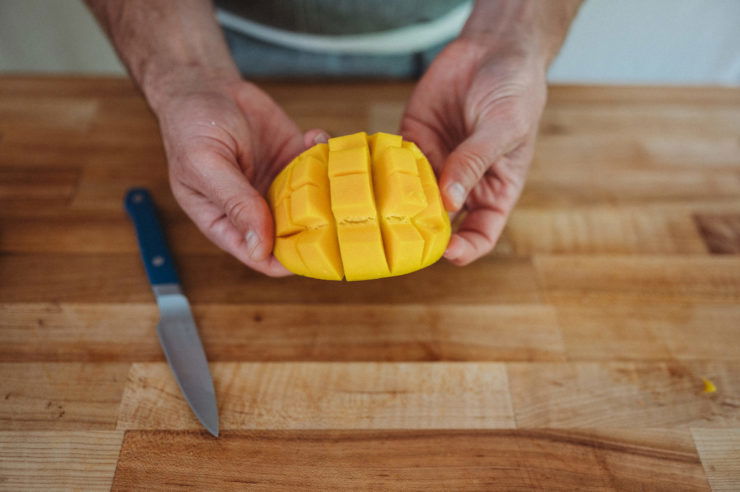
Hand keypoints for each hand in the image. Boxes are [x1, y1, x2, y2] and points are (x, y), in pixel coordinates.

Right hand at [154, 75, 325, 275]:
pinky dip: (324, 154)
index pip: (258, 256)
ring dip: (327, 189)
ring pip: (313, 203)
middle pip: (293, 235)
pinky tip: (315, 138)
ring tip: (329, 169)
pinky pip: (318, 167)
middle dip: (316, 226)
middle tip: (333, 208)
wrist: (204, 86)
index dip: (285, 261)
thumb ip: (234, 203)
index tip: (311, 253)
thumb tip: (258, 248)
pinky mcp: (293, 161)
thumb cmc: (191, 126)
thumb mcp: (206, 164)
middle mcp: (256, 210)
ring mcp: (278, 186)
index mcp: (225, 221)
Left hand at [401, 39, 547, 264]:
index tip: (447, 251)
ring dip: (397, 203)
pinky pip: (393, 164)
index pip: (480, 234)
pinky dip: (383, 170)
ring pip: (410, 197)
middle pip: (439, 223)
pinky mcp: (413, 141)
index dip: (465, 249)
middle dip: (421, 231)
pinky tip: (376, 169)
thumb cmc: (515, 91)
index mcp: (494, 191)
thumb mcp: (503, 127)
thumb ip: (475, 161)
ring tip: (386, 201)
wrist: (494, 48)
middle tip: (404, 231)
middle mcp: (461, 184)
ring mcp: (435, 164)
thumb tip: (449, 200)